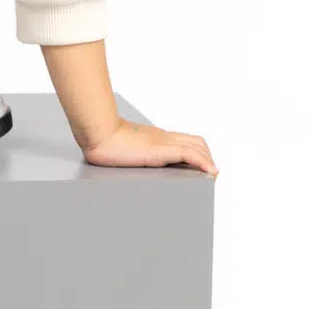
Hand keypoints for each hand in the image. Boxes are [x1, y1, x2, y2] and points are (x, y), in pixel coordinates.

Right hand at [82, 117, 217, 176]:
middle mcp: (162, 138)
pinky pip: (190, 154)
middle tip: (209, 173)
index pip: (185, 140)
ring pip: (197, 147)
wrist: (98, 132)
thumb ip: (128, 150)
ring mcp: (163, 143)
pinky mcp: (161, 150)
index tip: (202, 166)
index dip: (198, 152)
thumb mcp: (120, 145)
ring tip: (211, 176)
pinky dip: (204, 163)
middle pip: (196, 142)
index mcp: (154, 138)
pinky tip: (209, 172)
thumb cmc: (102, 140)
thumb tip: (123, 158)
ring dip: (208, 162)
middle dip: (207, 158)